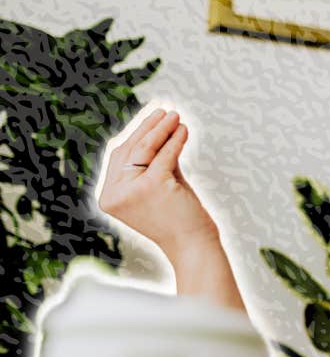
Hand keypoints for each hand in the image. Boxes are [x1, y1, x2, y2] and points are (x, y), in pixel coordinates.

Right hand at [98, 107, 219, 262]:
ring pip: (145, 149)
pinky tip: (183, 130)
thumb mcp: (158, 184)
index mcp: (109, 197)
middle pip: (129, 150)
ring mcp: (131, 190)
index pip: (118, 157)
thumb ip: (153, 161)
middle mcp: (115, 194)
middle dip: (148, 127)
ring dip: (161, 128)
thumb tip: (159, 128)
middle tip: (164, 111)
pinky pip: (165, 155)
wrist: (193, 245)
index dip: (134, 135)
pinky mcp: (152, 186)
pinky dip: (176, 140)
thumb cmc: (177, 216)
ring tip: (175, 116)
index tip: (149, 119)